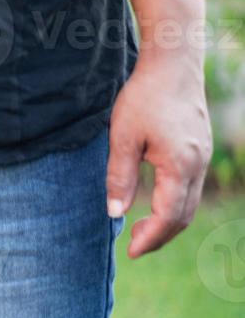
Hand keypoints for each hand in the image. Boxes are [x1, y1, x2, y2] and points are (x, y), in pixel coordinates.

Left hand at [105, 54, 212, 257]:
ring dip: (168, 222)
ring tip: (140, 228)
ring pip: (190, 203)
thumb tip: (115, 213)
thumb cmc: (144, 97)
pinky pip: (191, 188)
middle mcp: (198, 165)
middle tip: (133, 247)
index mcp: (180, 166)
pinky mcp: (199, 149)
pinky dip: (175, 205)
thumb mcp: (122, 138)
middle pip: (183, 216)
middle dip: (159, 236)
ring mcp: (202, 157)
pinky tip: (155, 204)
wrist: (172, 64)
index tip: (131, 252)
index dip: (150, 239)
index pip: (169, 216)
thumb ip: (119, 177)